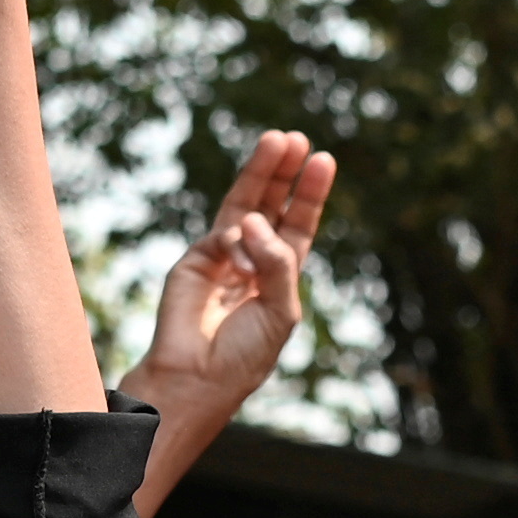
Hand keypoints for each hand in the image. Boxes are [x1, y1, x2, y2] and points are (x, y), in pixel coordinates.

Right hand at [140, 132, 336, 430]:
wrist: (195, 379)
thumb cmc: (243, 357)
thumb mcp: (280, 311)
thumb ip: (278, 264)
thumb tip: (255, 220)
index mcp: (279, 277)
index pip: (298, 225)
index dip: (310, 193)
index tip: (323, 159)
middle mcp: (252, 261)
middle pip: (271, 205)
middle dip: (283, 172)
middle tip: (296, 137)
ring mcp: (222, 258)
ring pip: (243, 205)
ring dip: (260, 172)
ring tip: (277, 140)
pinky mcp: (196, 260)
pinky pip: (223, 234)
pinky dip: (238, 240)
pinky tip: (242, 260)